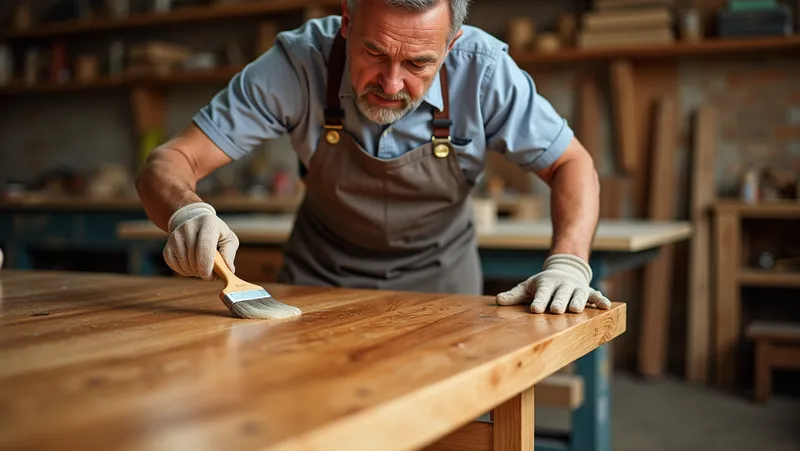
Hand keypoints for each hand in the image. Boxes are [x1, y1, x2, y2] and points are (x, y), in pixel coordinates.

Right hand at [163, 202, 238, 280]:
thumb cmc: (216, 234)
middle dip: (203, 272)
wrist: (196, 223)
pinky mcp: (167, 246)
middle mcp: (189, 227)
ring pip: (185, 265)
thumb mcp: (228, 239)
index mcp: (208, 223)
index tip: (211, 276)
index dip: (207, 266)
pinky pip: (174, 266)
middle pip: (194, 259)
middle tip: (211, 273)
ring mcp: (176, 236)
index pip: (205, 248)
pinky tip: (192, 265)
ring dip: (195, 272)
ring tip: (203, 266)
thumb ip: (229, 254)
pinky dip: (184, 271)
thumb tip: (228, 270)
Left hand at [495, 254, 610, 313]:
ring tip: (576, 309)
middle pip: (560, 295)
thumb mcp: (527, 287)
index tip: (535, 309)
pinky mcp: (588, 292)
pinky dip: (601, 300)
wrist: (564, 270)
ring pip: (578, 295)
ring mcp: (576, 288)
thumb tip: (497, 300)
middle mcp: (562, 285)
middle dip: (558, 302)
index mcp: (546, 284)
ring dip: (577, 301)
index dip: (539, 301)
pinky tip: (606, 306)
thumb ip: (514, 295)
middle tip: (556, 310)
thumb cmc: (543, 285)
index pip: (542, 293)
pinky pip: (595, 296)